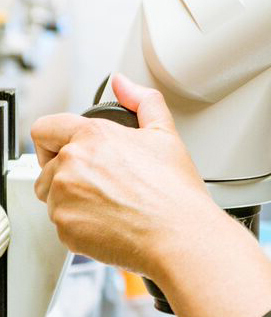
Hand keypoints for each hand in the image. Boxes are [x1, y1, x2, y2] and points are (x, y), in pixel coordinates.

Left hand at [31, 74, 220, 275]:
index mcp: (93, 136)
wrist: (179, 234)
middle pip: (46, 167)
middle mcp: (71, 164)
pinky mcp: (64, 228)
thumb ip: (142, 100)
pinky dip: (79, 224)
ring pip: (51, 197)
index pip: (44, 128)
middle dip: (67, 174)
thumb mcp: (165, 134)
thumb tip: (122, 83)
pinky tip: (109, 221)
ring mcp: (64, 198)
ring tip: (109, 203)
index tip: (65, 150)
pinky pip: (61, 223)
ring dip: (71, 199)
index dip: (53, 139)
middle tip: (101, 183)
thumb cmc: (174, 190)